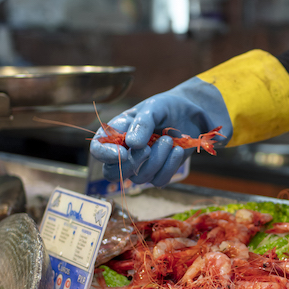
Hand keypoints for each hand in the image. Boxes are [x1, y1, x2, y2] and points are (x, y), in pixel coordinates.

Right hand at [89, 84, 230, 186]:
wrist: (191, 115)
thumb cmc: (167, 108)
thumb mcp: (154, 107)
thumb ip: (142, 122)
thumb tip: (132, 144)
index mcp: (115, 133)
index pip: (98, 149)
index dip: (105, 155)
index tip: (123, 152)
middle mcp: (124, 152)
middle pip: (112, 173)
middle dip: (132, 163)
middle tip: (148, 148)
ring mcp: (141, 165)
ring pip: (139, 178)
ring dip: (156, 160)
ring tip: (168, 139)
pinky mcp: (158, 173)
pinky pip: (158, 181)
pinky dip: (169, 166)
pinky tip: (177, 150)